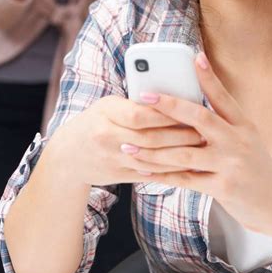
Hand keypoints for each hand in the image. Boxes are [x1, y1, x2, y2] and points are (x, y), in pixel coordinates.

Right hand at [56, 94, 204, 187]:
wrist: (68, 155)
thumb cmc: (95, 121)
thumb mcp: (109, 105)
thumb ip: (134, 103)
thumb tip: (170, 97)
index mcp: (105, 112)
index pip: (139, 113)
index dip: (165, 113)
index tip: (188, 110)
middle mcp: (106, 136)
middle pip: (149, 137)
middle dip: (179, 135)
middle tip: (203, 131)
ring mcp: (111, 158)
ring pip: (151, 158)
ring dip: (178, 155)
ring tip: (200, 148)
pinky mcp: (117, 175)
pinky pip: (147, 174)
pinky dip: (168, 170)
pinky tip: (186, 166)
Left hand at [129, 52, 271, 234]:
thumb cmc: (256, 169)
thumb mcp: (246, 140)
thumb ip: (223, 125)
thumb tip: (191, 109)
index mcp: (243, 125)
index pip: (223, 97)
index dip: (209, 77)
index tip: (195, 58)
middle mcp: (237, 141)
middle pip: (200, 117)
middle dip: (169, 106)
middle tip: (144, 97)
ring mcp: (230, 164)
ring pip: (184, 153)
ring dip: (152, 149)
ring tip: (128, 144)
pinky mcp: (223, 187)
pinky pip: (185, 179)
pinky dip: (161, 175)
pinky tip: (143, 170)